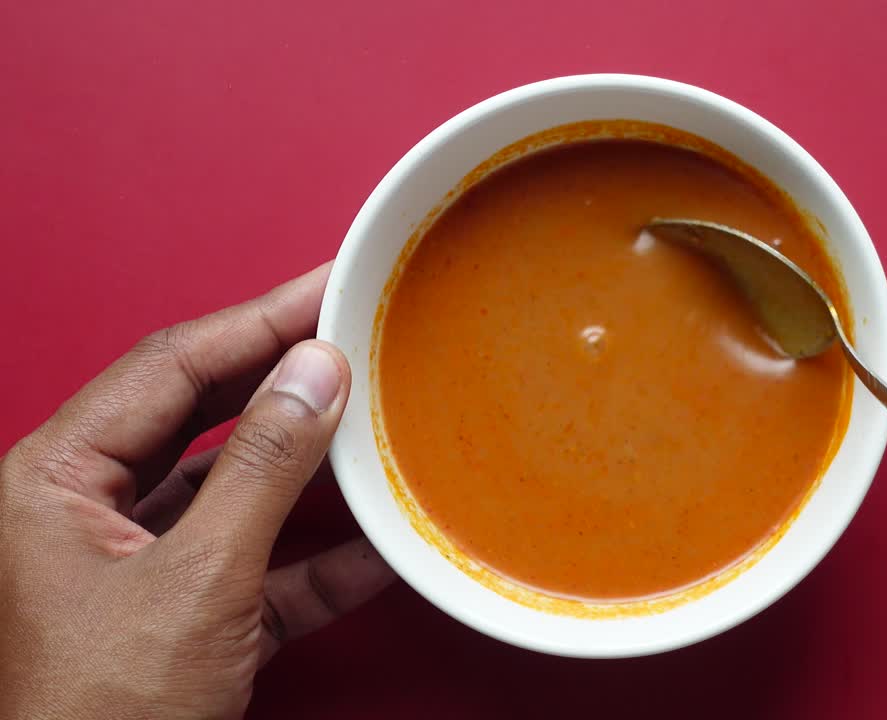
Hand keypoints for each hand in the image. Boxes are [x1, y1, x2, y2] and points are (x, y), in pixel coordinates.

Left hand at [0, 264, 395, 718]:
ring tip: (380, 421)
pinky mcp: (186, 617)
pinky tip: (382, 539)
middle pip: (205, 414)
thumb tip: (316, 374)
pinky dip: (321, 555)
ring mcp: (140, 565)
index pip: (171, 368)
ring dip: (314, 468)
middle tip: (359, 331)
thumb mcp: (196, 581)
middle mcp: (89, 509)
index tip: (328, 286)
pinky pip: (262, 563)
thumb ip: (262, 468)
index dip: (257, 320)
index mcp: (55, 479)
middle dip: (289, 379)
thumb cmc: (102, 718)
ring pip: (240, 488)